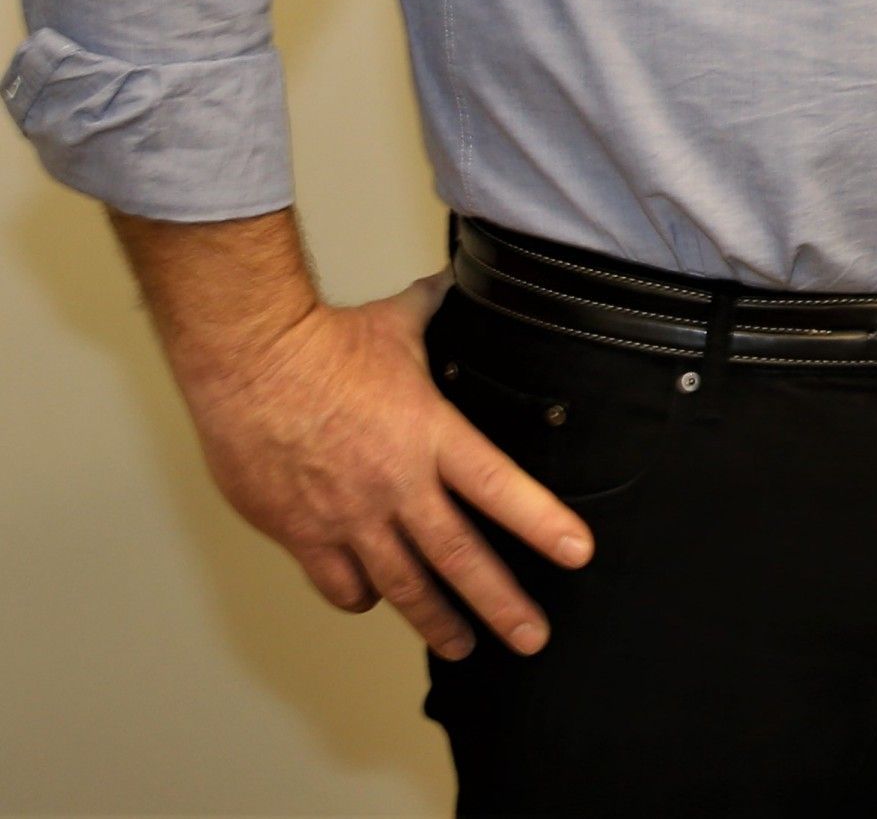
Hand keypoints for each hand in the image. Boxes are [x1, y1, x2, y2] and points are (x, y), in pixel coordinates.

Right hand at [180, 270, 591, 660]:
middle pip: (459, 558)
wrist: (248, 363)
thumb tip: (449, 282)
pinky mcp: (301, 534)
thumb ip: (432, 310)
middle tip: (531, 638)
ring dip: (436, 620)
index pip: (500, 488)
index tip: (575, 553)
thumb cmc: (320, 342)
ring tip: (463, 646)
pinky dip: (361, 596)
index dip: (542, 523)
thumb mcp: (396, 323)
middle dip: (501, 604)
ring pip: (401, 586)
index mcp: (429, 435)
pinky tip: (373, 599)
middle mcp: (394, 485)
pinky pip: (340, 584)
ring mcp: (347, 517)